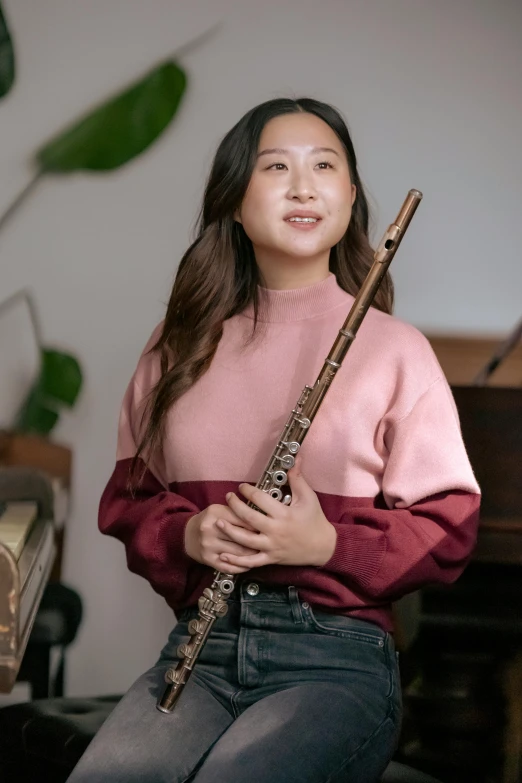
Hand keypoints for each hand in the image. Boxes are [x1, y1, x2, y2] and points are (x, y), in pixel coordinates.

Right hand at [184, 504, 259, 573]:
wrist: (187, 535)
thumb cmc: (209, 521)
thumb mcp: (219, 510)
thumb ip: (236, 512)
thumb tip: (259, 518)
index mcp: (216, 514)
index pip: (242, 519)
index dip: (257, 524)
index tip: (266, 528)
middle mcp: (211, 530)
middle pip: (241, 537)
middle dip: (257, 541)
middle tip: (268, 542)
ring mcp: (209, 546)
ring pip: (238, 553)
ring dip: (252, 555)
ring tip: (262, 553)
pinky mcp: (208, 559)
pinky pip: (229, 566)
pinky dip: (241, 567)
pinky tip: (249, 565)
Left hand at [219, 455, 336, 568]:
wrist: (323, 547)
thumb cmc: (315, 520)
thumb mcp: (308, 498)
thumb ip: (298, 479)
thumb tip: (294, 459)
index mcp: (284, 514)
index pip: (260, 499)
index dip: (248, 491)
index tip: (242, 487)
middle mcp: (275, 531)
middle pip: (249, 518)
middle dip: (235, 506)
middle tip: (228, 497)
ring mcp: (271, 546)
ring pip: (245, 540)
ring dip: (230, 531)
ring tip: (218, 521)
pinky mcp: (270, 559)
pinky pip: (250, 562)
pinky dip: (236, 561)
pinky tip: (223, 555)